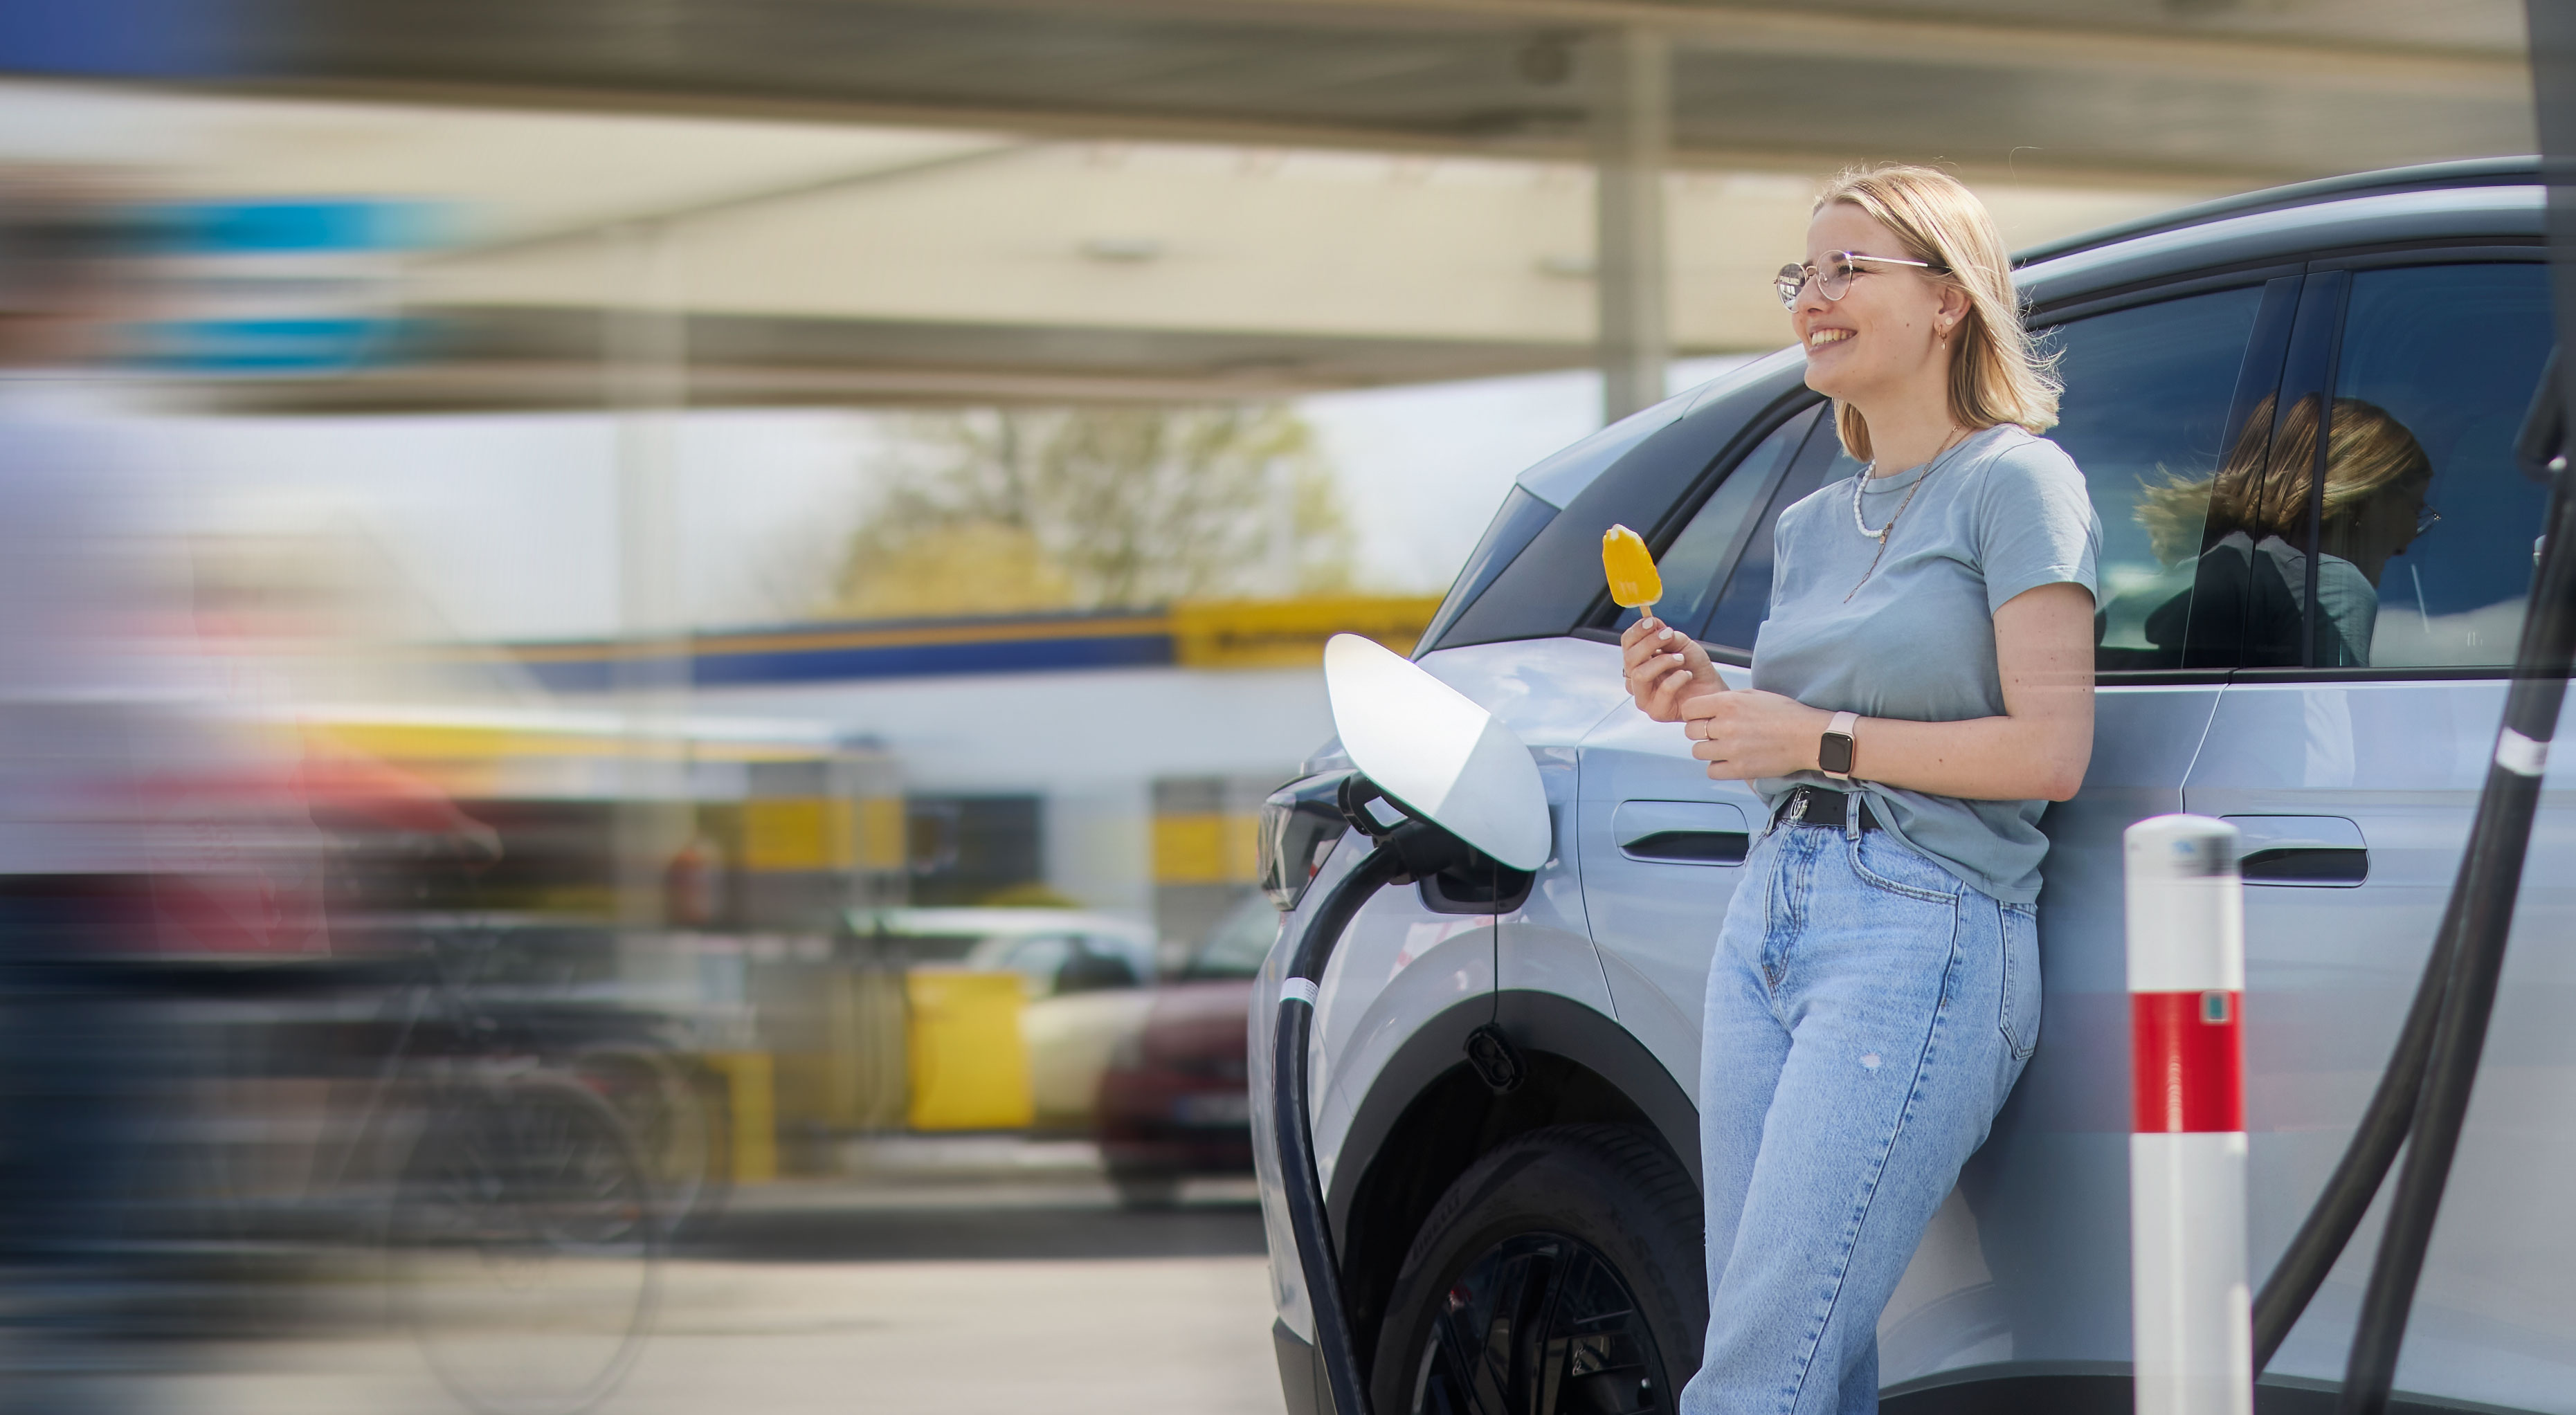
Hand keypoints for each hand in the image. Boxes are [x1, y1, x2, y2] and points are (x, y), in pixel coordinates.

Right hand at [1620, 614, 1720, 721]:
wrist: (1712, 690)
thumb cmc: (1695, 668)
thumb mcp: (1682, 645)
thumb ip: (1666, 636)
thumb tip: (1653, 623)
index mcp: (1638, 662)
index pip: (1627, 644)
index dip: (1636, 631)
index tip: (1651, 622)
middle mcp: (1635, 680)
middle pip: (1629, 658)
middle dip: (1649, 643)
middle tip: (1668, 635)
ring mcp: (1644, 697)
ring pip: (1639, 674)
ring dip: (1663, 661)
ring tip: (1681, 659)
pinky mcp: (1657, 711)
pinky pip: (1663, 689)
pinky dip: (1679, 678)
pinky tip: (1687, 675)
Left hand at [1679, 689, 1831, 780]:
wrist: (1808, 736)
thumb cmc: (1786, 715)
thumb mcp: (1753, 695)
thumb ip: (1727, 700)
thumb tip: (1707, 707)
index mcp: (1728, 703)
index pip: (1689, 709)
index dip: (1694, 714)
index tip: (1701, 717)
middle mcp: (1726, 725)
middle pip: (1690, 731)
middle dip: (1700, 731)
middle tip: (1715, 733)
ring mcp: (1731, 749)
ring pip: (1698, 752)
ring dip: (1708, 750)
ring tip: (1724, 747)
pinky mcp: (1740, 769)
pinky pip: (1712, 771)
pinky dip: (1718, 767)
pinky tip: (1729, 761)